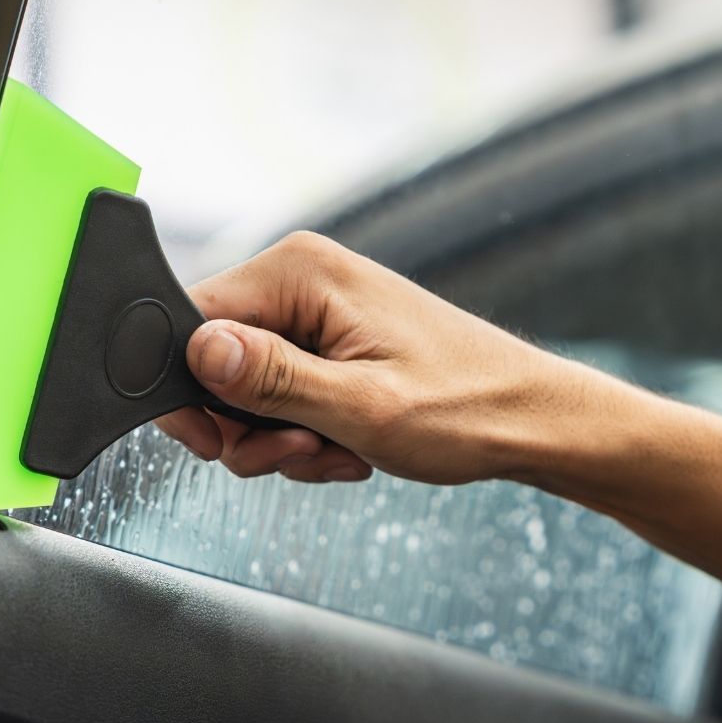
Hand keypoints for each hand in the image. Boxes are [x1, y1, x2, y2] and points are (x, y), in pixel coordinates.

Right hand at [155, 232, 610, 484]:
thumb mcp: (362, 406)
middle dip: (249, 426)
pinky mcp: (330, 344)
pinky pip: (281, 399)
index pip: (189, 320)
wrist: (533, 423)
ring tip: (342, 451)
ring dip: (283, 441)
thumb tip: (198, 351)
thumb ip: (273, 380)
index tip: (217, 444)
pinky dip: (306, 436)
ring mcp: (316, 312)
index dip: (188, 392)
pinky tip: (352, 447)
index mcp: (301, 271)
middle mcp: (302, 279)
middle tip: (306, 452)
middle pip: (212, 363)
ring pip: (245, 393)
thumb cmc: (469, 407)